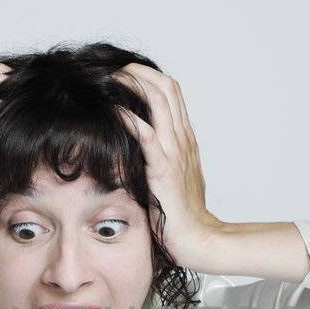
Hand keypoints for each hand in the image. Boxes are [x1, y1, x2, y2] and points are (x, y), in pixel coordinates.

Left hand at [111, 62, 221, 266]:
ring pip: (159, 102)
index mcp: (185, 139)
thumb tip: (139, 148)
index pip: (171, 93)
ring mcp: (175, 152)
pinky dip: (129, 119)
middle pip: (166, 88)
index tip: (125, 74)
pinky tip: (114, 111)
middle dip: (139, 72)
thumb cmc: (182, 213)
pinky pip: (146, 135)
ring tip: (111, 80)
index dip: (148, 76)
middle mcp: (182, 139)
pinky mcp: (163, 169)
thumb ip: (161, 157)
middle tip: (115, 70)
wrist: (198, 238)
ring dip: (133, 85)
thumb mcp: (173, 176)